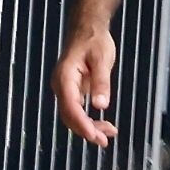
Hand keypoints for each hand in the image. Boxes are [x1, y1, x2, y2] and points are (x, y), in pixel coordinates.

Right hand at [51, 26, 119, 147]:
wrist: (87, 29)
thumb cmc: (95, 41)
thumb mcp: (102, 59)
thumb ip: (101, 82)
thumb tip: (100, 106)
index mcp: (65, 78)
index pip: (71, 107)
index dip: (82, 124)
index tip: (94, 136)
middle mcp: (61, 86)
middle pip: (69, 115)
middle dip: (86, 130)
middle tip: (105, 140)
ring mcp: (65, 89)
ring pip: (73, 115)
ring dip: (88, 127)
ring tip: (108, 134)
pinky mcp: (72, 91)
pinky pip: (77, 110)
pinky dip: (88, 120)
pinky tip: (102, 125)